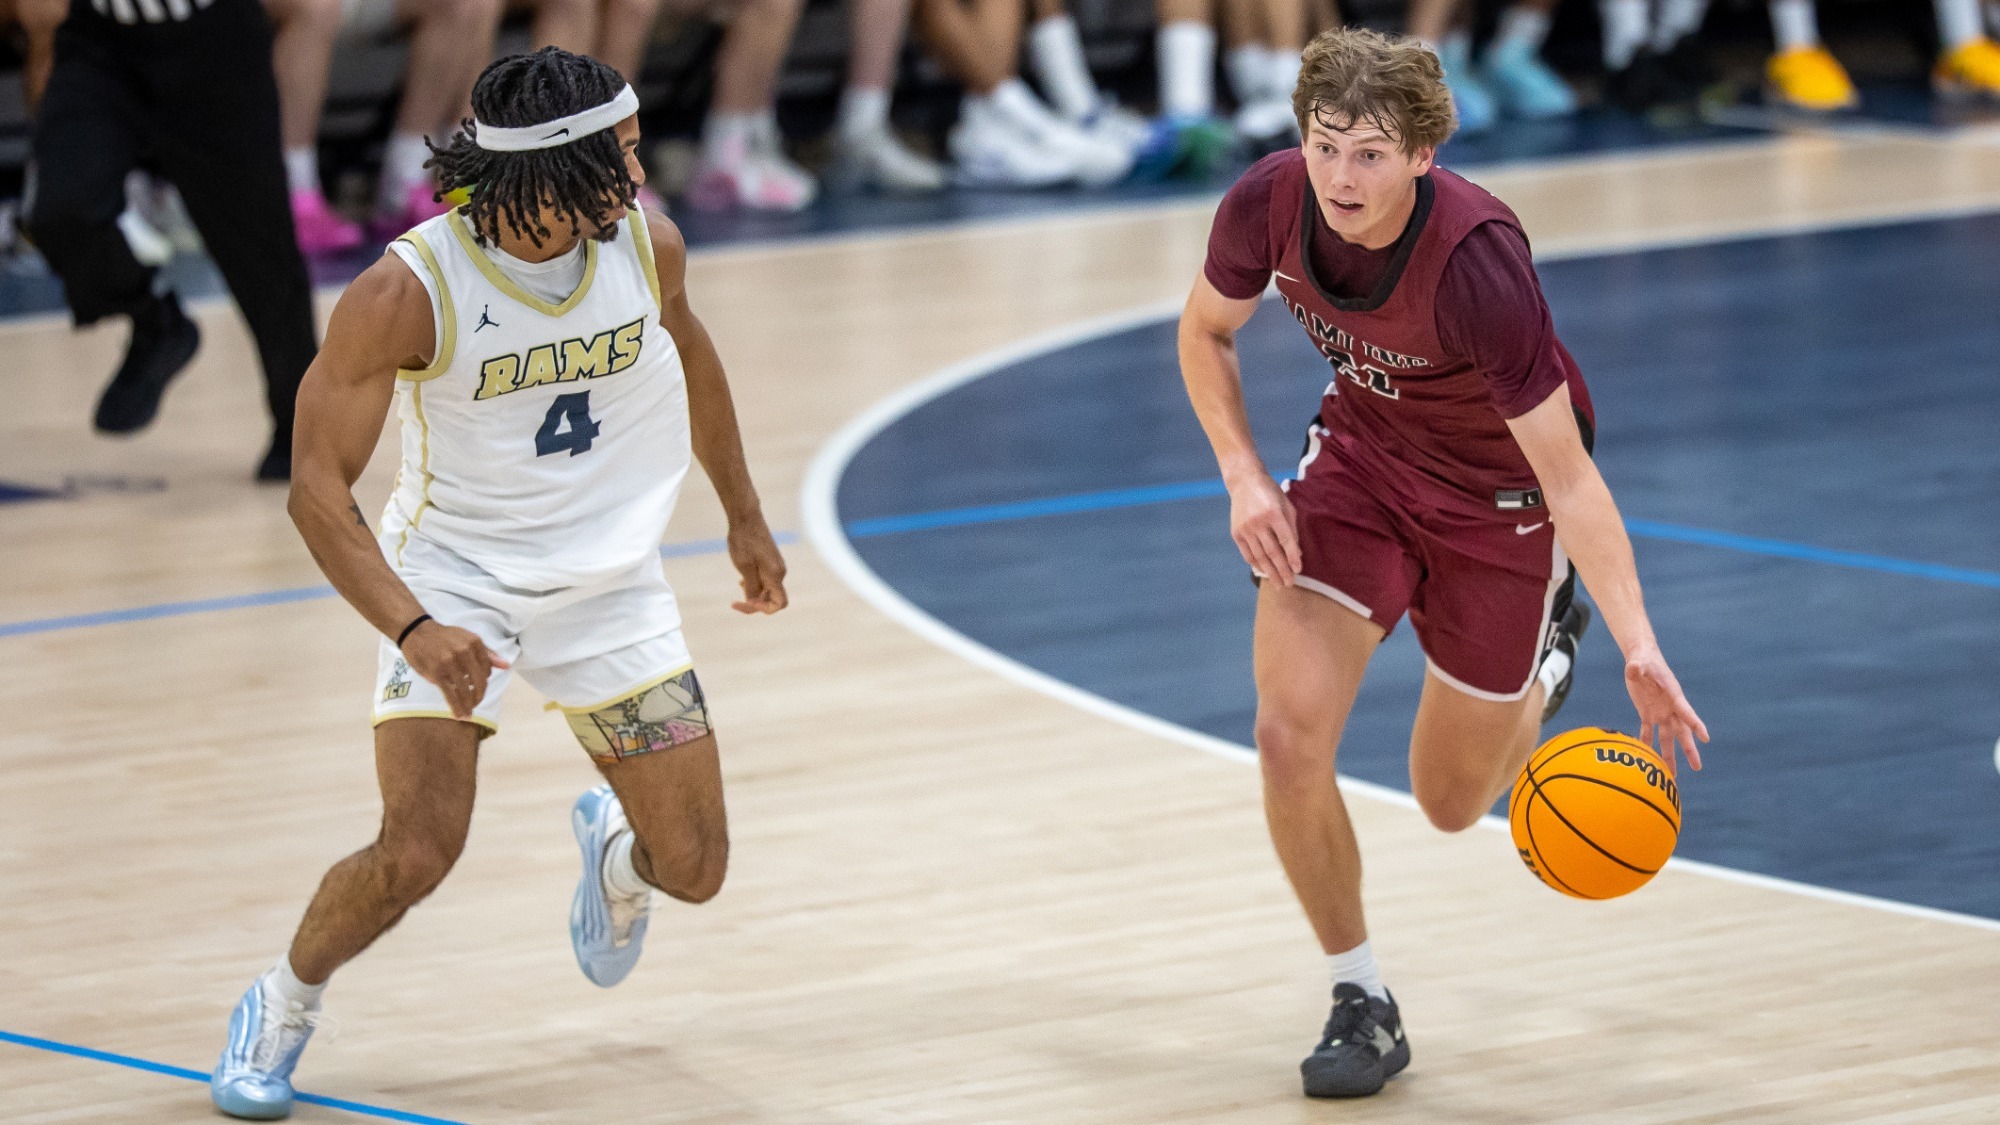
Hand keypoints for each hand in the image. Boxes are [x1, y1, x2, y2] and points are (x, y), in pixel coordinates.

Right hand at [400, 621, 509, 719]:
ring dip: (468, 705)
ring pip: (465, 690)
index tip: (478, 688)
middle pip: (479, 681)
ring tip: (468, 713)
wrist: (416, 632)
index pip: (487, 669)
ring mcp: (450, 663)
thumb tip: (506, 666)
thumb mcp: (467, 639)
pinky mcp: (437, 673)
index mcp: (474, 643)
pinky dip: (456, 707)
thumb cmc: (444, 637)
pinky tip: (459, 715)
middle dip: (479, 696)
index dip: (483, 682)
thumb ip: (487, 653)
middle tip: (476, 704)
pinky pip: (451, 694)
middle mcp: (464, 651)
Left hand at [727, 518, 787, 614]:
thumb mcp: (745, 568)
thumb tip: (754, 602)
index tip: (746, 602)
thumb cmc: (744, 541)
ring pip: (768, 588)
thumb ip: (752, 588)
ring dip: (754, 592)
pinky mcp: (771, 560)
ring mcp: (776, 565)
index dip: (763, 609)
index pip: (779, 604)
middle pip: (772, 598)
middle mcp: (780, 572)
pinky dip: (755, 583)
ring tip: (739, 583)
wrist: (746, 518)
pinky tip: (743, 578)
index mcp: (776, 575)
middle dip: (755, 602)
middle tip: (735, 601)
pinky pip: (766, 579)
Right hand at [1229, 474, 1300, 585]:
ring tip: (1278, 583)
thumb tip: (1297, 554)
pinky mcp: (1236, 532)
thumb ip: (1292, 528)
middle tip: (1289, 584)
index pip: (1286, 540)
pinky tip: (1263, 572)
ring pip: (1259, 555)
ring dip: (1269, 571)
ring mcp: (1245, 528)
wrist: (1244, 482)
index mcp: (1274, 513)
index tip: (1298, 570)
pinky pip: (1247, 553)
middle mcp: (1258, 522)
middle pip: (1272, 552)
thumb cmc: (1270, 492)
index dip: (1292, 557)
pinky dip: (1255, 564)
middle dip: (1282, 570)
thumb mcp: (1286, 505)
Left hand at [1622, 646, 1707, 774]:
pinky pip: (1648, 732)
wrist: (1641, 659)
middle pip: (1681, 732)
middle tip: (1698, 767)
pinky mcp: (1647, 713)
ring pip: (1666, 737)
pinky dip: (1646, 743)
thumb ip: (1637, 668)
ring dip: (1668, 755)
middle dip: (1689, 750)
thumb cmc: (1644, 660)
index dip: (1695, 724)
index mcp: (1673, 695)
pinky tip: (1646, 758)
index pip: (1686, 712)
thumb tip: (1633, 668)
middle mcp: (1670, 708)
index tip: (1706, 738)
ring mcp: (1660, 712)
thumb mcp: (1640, 663)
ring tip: (1671, 775)